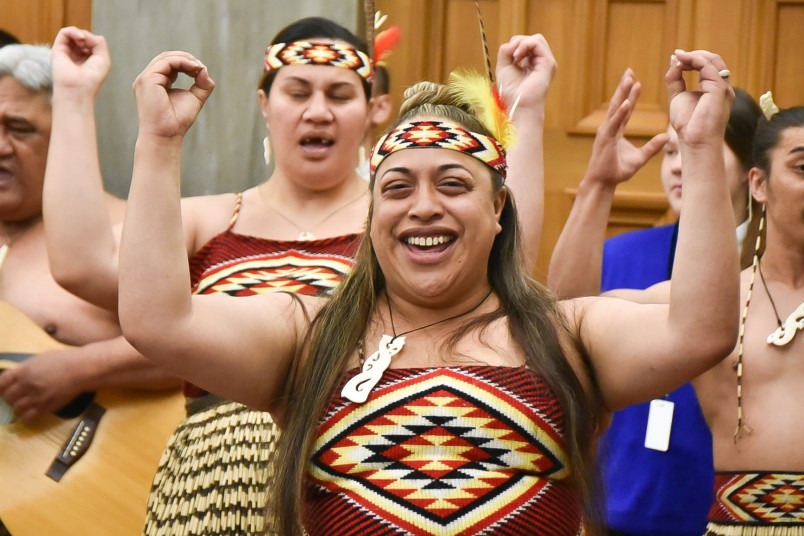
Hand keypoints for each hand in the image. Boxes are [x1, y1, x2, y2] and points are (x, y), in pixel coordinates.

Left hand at [0, 348, 86, 420]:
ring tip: (23, 404)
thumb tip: (15, 375)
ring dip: (18, 407)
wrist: (82, 369)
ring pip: (16, 408)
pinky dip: (26, 417)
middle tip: (15, 397)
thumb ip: (25, 368)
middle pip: (7, 397)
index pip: (1, 383)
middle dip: (9, 397)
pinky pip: (28, 417)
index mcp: (24, 370)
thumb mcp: (40, 358)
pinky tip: (29, 413)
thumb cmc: (64, 359)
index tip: (2, 389)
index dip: (0, 387)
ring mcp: (36, 397)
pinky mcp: (46, 407)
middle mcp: (26, 384)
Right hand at [51, 26, 110, 96]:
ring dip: (81, 34)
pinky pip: (64, 32)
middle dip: (88, 38)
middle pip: (83, 37)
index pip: (92, 43)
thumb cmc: (91, 78)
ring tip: (83, 42)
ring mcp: (67, 51)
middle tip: (89, 46)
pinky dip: (73, 31)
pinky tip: (80, 38)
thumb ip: (99, 42)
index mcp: (89, 59)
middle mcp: (77, 55)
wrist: (77, 87)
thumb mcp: (103, 58)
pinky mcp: (57, 49)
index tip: (97, 49)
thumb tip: (85, 34)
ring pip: (73, 33)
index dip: (95, 42)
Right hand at [132, 51, 214, 139]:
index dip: (186, 63)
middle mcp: (147, 79)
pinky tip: (194, 68)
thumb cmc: (177, 121)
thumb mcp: (193, 99)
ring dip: (185, 59)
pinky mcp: (148, 80)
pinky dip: (182, 62)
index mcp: (155, 83)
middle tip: (201, 67)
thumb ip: (201, 85)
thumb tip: (205, 71)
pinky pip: (166, 62)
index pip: (169, 64)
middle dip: (186, 58)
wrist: (166, 135)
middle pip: (166, 57)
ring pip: (165, 58)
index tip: (202, 71)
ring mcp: (145, 79)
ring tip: (199, 68)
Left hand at [495, 34, 556, 114]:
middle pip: (532, 39)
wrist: (518, 105)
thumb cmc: (511, 91)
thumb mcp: (503, 66)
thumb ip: (506, 50)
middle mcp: (541, 62)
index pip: (525, 44)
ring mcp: (546, 62)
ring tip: (515, 56)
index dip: (514, 46)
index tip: (508, 58)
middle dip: (518, 42)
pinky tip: (517, 56)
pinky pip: (537, 42)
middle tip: (511, 57)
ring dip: (521, 43)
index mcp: (532, 63)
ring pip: (536, 39)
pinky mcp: (548, 63)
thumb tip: (513, 42)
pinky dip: (525, 45)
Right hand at [583, 69, 668, 188]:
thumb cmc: (617, 172)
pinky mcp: (605, 139)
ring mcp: (605, 132)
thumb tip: (666, 138)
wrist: (603, 184)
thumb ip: (652, 147)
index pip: (625, 110)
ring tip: (629, 79)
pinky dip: (621, 112)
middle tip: (630, 71)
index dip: (631, 96)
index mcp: (615, 131)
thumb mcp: (639, 158)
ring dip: (622, 93)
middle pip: (618, 104)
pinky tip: (627, 102)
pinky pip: (614, 123)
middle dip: (624, 87)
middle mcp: (609, 128)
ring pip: (615, 109)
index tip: (637, 82)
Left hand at [665, 49, 733, 146]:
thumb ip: (676, 80)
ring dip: (693, 56)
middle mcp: (722, 87)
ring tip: (677, 57)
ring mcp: (723, 88)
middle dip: (694, 54)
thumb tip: (673, 61)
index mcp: (715, 89)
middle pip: (714, 60)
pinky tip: (681, 63)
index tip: (676, 57)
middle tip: (677, 54)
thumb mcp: (678, 97)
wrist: (694, 142)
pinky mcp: (719, 90)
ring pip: (712, 61)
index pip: (708, 66)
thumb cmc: (688, 125)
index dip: (693, 59)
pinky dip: (694, 61)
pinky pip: (708, 68)